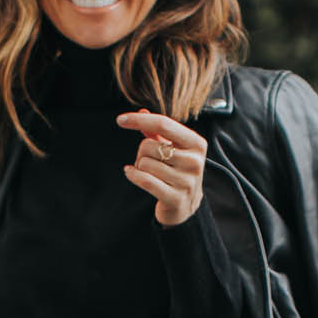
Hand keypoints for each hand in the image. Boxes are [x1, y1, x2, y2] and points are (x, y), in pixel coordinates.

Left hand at [117, 109, 207, 226]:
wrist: (187, 206)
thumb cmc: (177, 170)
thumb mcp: (173, 148)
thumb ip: (158, 131)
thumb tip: (141, 112)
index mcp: (196, 143)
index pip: (163, 124)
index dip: (140, 120)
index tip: (120, 120)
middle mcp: (194, 161)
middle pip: (149, 146)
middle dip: (141, 152)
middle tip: (149, 161)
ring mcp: (186, 181)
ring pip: (144, 163)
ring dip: (139, 167)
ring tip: (149, 172)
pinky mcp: (176, 198)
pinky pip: (145, 180)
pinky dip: (133, 175)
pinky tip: (131, 173)